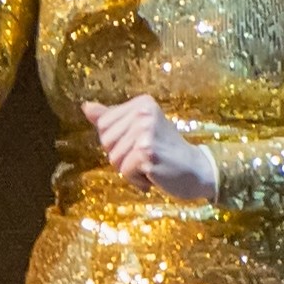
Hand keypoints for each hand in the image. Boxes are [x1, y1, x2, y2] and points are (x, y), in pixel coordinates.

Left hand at [82, 95, 219, 203]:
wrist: (196, 170)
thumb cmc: (166, 150)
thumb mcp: (140, 129)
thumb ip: (113, 118)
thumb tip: (86, 107)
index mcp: (142, 103)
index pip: (103, 124)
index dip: (116, 142)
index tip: (139, 144)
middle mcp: (144, 113)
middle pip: (105, 141)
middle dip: (121, 156)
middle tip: (145, 157)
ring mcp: (145, 132)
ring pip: (114, 159)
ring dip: (130, 170)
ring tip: (150, 165)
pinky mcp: (147, 152)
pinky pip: (125, 172)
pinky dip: (137, 180)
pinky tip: (154, 175)